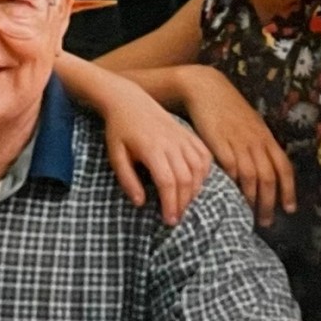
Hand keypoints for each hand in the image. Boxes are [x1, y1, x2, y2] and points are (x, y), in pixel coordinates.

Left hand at [97, 78, 211, 225]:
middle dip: (183, 203)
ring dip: (194, 190)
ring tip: (184, 204)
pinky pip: (204, 155)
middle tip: (175, 218)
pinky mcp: (188, 133)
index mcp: (151, 149)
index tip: (168, 220)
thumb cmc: (119, 130)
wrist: (128, 100)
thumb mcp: (115, 156)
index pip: (167, 182)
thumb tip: (141, 203)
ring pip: (198, 169)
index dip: (170, 204)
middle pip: (185, 179)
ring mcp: (182, 137)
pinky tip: (196, 183)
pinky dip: (204, 172)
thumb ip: (127, 180)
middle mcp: (171, 143)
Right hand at [179, 67, 294, 227]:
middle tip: (266, 221)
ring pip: (251, 176)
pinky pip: (230, 168)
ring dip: (252, 199)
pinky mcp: (218, 142)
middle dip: (269, 203)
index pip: (284, 167)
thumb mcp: (251, 124)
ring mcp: (237, 142)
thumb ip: (259, 144)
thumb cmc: (229, 108)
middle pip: (268, 177)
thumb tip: (268, 166)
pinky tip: (231, 196)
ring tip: (249, 215)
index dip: (289, 190)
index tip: (290, 209)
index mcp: (266, 137)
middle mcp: (255, 141)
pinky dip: (232, 184)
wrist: (207, 88)